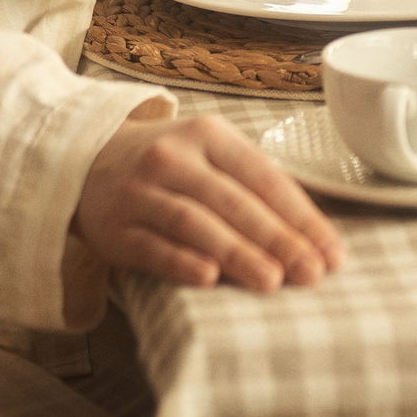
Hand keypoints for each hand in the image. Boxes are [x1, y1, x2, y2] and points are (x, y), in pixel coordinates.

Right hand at [74, 113, 344, 291]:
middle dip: (278, 239)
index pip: (265, 177)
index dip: (302, 217)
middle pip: (234, 201)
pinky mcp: (114, 227)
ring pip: (194, 223)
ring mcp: (140, 192)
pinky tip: (208, 277)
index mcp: (209, 135)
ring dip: (236, 253)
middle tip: (311, 272)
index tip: (331, 252)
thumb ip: (253, 184)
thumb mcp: (209, 153)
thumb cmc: (168, 163)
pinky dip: (180, 262)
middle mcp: (173, 157)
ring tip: (271, 281)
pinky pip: (151, 246)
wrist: (84, 160)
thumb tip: (312, 234)